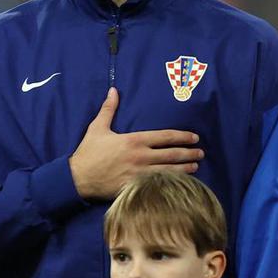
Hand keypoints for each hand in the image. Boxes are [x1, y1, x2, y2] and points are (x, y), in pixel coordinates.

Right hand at [68, 88, 202, 200]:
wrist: (78, 178)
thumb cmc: (88, 152)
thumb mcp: (97, 128)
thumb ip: (108, 109)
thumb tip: (113, 90)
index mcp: (134, 140)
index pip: (166, 137)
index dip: (183, 137)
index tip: (195, 138)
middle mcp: (141, 157)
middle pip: (173, 154)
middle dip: (189, 153)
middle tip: (200, 153)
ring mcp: (140, 174)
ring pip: (170, 171)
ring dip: (185, 169)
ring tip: (195, 167)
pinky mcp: (136, 187)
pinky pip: (160, 185)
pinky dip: (173, 184)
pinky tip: (181, 183)